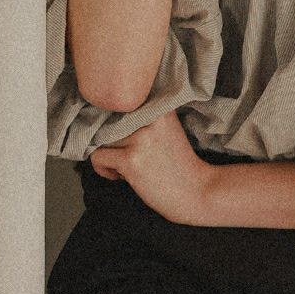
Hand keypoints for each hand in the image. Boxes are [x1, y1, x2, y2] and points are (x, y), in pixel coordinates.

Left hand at [90, 108, 213, 223]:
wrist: (197, 191)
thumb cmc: (178, 163)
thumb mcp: (166, 129)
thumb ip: (143, 117)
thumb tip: (104, 115)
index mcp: (160, 106)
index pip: (122, 102)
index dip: (116, 120)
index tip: (125, 137)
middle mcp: (150, 117)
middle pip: (108, 120)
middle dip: (112, 141)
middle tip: (130, 155)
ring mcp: (140, 137)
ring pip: (100, 138)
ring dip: (108, 155)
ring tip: (127, 167)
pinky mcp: (130, 159)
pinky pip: (97, 157)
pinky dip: (103, 169)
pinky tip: (121, 176)